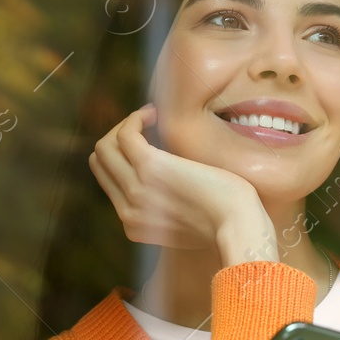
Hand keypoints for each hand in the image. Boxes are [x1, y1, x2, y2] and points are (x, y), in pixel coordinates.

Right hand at [90, 105, 277, 264]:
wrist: (239, 226)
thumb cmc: (227, 222)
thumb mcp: (190, 225)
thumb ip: (170, 212)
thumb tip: (171, 187)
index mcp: (133, 225)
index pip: (109, 184)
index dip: (123, 158)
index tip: (147, 144)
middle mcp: (127, 211)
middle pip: (100, 163)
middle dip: (118, 139)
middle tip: (146, 127)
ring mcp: (136, 190)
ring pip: (105, 147)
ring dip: (126, 125)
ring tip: (150, 116)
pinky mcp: (150, 167)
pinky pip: (124, 134)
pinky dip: (135, 118)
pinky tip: (154, 113)